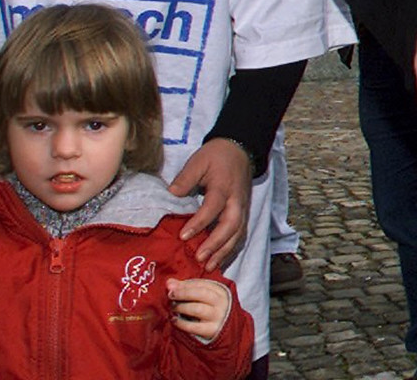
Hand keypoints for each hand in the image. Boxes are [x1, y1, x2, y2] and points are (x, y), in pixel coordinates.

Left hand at [166, 277, 232, 343]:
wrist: (221, 328)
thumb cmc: (209, 309)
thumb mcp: (202, 297)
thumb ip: (185, 288)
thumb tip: (169, 283)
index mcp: (220, 291)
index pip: (202, 284)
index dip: (185, 284)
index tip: (172, 287)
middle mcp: (221, 303)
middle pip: (202, 293)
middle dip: (183, 293)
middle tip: (171, 295)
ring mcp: (217, 317)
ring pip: (197, 309)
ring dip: (181, 307)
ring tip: (172, 307)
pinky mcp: (211, 330)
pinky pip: (194, 326)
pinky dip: (181, 323)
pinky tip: (174, 320)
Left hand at [168, 138, 252, 270]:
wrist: (240, 150)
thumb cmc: (216, 156)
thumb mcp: (198, 161)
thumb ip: (185, 178)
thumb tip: (172, 194)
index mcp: (224, 187)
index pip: (213, 207)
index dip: (199, 223)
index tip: (183, 236)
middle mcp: (237, 200)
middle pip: (231, 225)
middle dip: (216, 244)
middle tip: (199, 258)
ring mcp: (243, 208)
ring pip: (239, 233)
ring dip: (225, 251)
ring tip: (209, 266)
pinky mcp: (244, 213)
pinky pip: (241, 234)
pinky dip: (232, 249)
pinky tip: (220, 260)